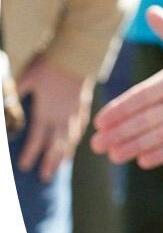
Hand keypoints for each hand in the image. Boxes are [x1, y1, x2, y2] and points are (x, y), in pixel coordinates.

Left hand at [14, 57, 90, 179]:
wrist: (77, 54)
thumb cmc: (49, 64)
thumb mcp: (25, 77)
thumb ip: (14, 95)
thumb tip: (5, 111)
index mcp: (46, 111)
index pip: (37, 139)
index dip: (30, 154)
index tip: (24, 167)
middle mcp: (62, 116)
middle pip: (55, 145)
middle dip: (48, 163)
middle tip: (45, 179)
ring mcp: (75, 112)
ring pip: (70, 139)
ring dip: (63, 155)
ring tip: (60, 167)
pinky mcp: (83, 106)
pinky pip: (80, 128)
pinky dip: (76, 140)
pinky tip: (74, 145)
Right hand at [91, 6, 162, 166]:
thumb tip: (151, 11)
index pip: (141, 97)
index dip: (121, 109)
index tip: (99, 122)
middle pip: (145, 120)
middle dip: (120, 132)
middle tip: (95, 146)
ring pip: (159, 135)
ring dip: (136, 145)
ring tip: (113, 156)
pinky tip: (143, 161)